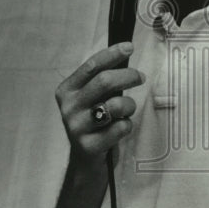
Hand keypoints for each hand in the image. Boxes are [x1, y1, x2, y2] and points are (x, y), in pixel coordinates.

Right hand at [55, 42, 144, 168]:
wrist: (86, 160)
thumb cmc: (94, 121)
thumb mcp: (91, 98)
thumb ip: (102, 80)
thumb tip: (125, 52)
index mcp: (67, 90)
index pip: (91, 66)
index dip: (112, 54)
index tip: (129, 47)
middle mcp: (68, 107)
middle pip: (104, 81)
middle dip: (128, 76)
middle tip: (141, 77)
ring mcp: (77, 127)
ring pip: (116, 105)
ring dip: (130, 105)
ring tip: (127, 110)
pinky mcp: (89, 146)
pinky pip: (120, 127)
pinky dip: (127, 125)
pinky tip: (120, 128)